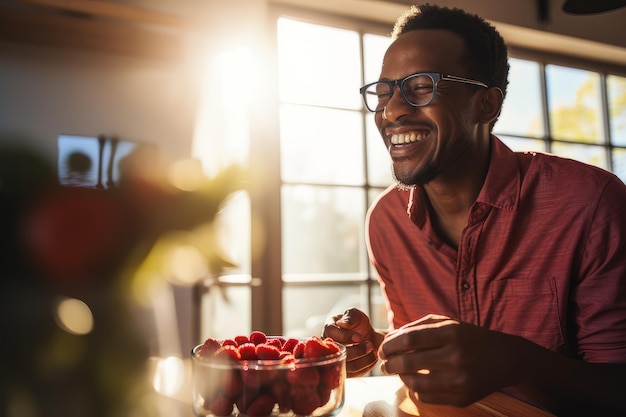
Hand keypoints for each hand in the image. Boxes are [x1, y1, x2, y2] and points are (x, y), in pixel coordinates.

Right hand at [323, 308, 383, 376]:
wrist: (368, 336)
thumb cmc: (359, 324)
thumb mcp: (356, 315)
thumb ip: (350, 317)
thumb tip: (342, 324)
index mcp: (329, 329)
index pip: (331, 333)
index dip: (345, 336)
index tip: (359, 337)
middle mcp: (329, 346)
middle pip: (338, 353)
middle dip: (356, 350)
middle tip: (370, 345)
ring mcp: (336, 360)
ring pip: (346, 366)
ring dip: (362, 360)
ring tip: (373, 351)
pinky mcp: (345, 370)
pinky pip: (354, 374)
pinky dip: (365, 367)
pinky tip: (372, 358)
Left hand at [379, 314, 534, 406]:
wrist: (505, 359)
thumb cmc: (469, 338)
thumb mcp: (448, 323)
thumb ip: (417, 327)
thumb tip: (389, 338)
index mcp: (451, 333)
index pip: (409, 339)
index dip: (390, 345)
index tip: (382, 349)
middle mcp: (456, 356)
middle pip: (408, 362)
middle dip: (389, 364)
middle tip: (384, 364)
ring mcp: (460, 380)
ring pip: (415, 383)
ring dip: (400, 378)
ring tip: (399, 372)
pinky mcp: (462, 398)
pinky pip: (426, 397)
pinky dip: (415, 390)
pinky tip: (415, 382)